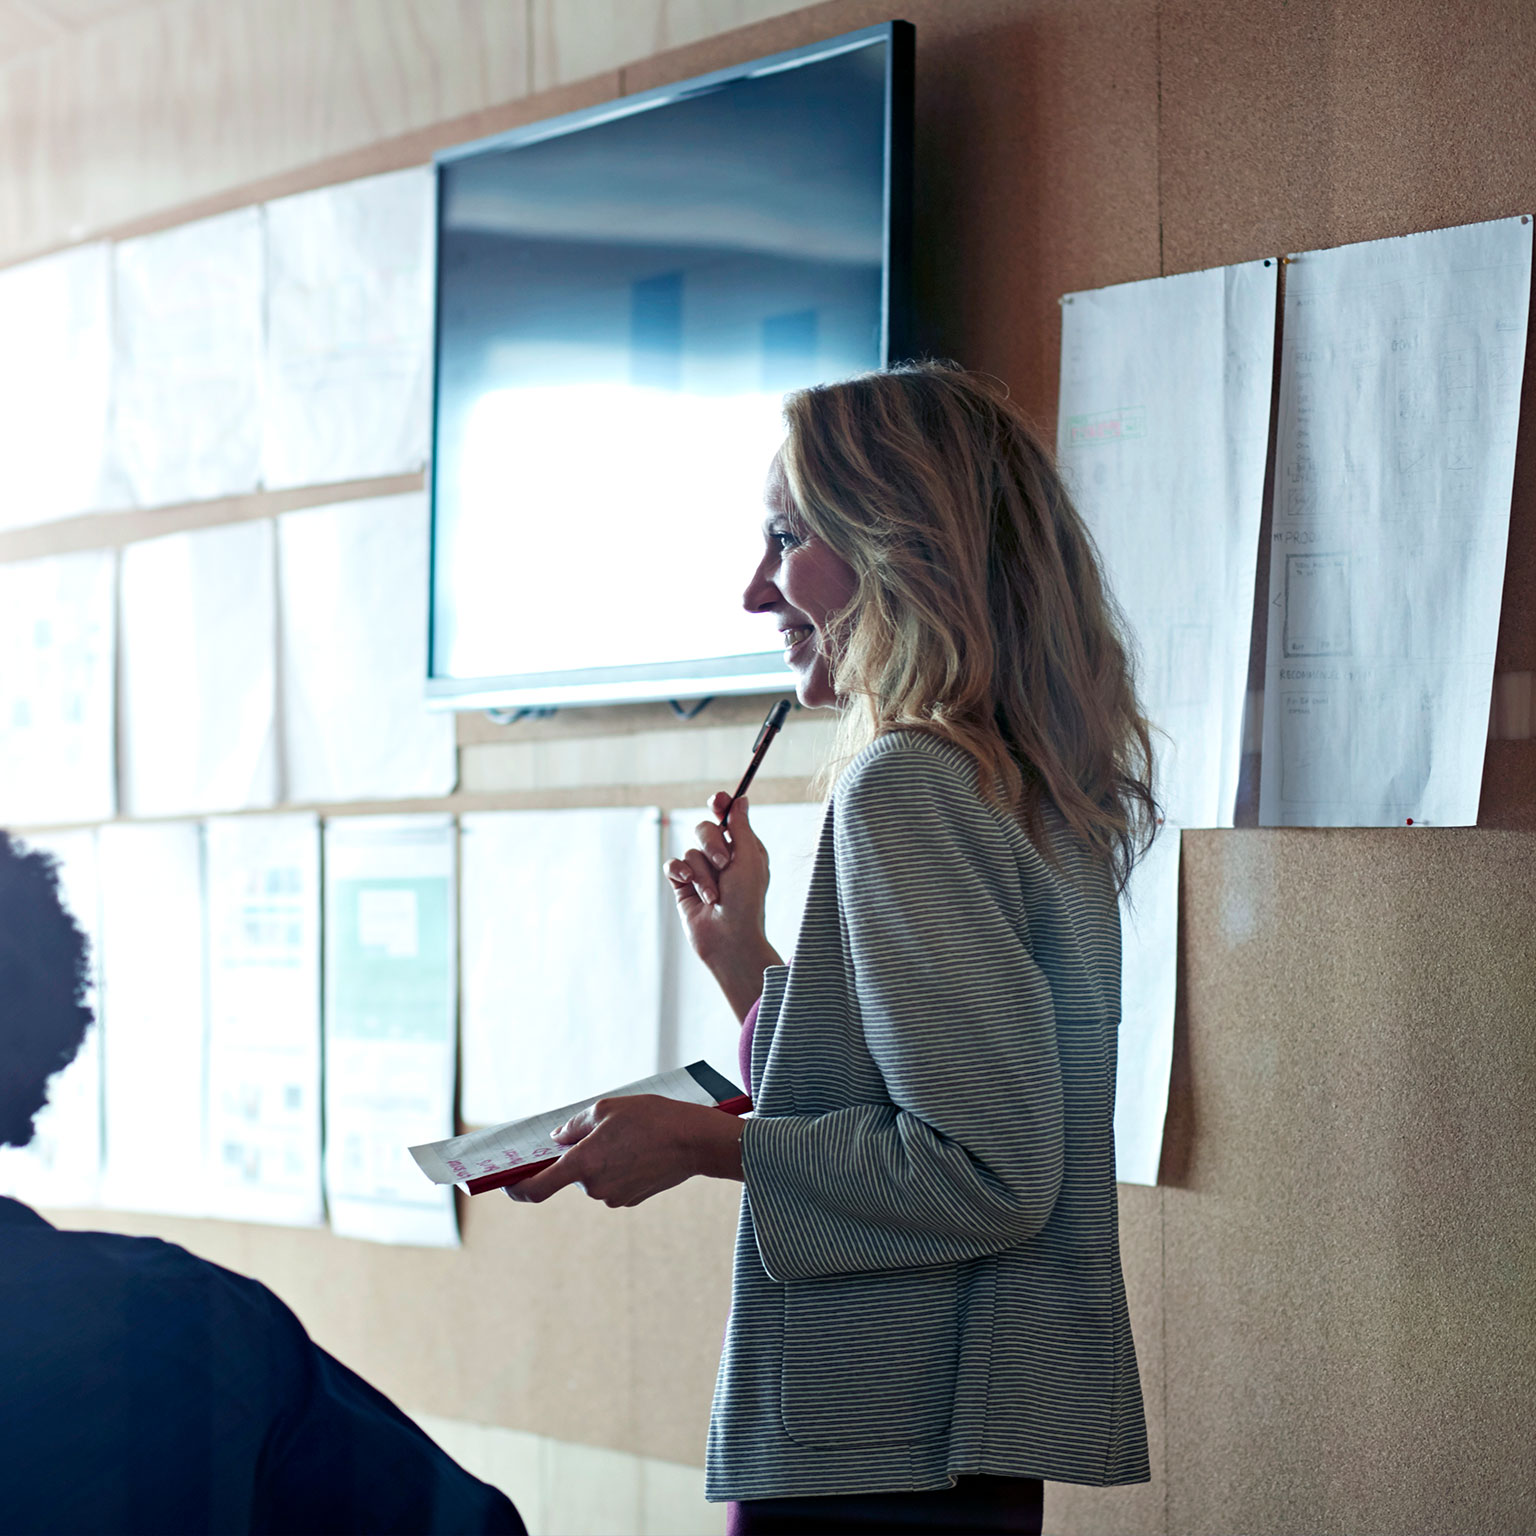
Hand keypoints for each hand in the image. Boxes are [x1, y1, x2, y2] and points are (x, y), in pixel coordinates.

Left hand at [503, 1095, 743, 1206]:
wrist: (695, 1141)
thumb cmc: (652, 1118)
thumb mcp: (607, 1109)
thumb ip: (574, 1127)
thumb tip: (557, 1140)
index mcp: (583, 1164)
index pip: (537, 1189)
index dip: (517, 1189)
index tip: (506, 1184)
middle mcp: (594, 1187)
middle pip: (572, 1174)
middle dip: (579, 1156)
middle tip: (604, 1131)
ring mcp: (613, 1197)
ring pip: (593, 1178)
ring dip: (601, 1160)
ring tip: (630, 1137)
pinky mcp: (631, 1199)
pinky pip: (613, 1183)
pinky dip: (618, 1168)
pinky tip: (640, 1151)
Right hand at [664, 793, 780, 1019]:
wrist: (729, 939)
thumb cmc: (746, 901)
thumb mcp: (749, 858)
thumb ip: (741, 826)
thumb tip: (741, 799)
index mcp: (742, 849)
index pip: (727, 818)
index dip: (720, 805)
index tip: (717, 800)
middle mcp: (721, 858)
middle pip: (704, 829)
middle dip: (712, 844)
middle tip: (724, 864)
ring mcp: (700, 872)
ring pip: (691, 852)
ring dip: (703, 874)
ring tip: (714, 896)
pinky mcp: (682, 886)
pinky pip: (673, 865)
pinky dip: (681, 873)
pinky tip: (688, 886)